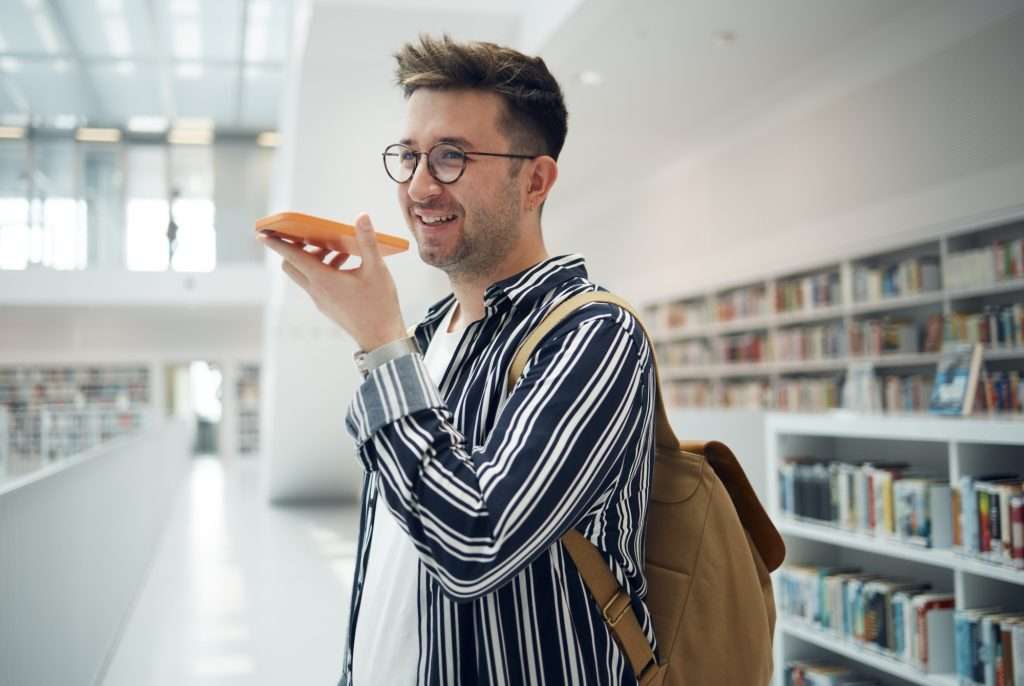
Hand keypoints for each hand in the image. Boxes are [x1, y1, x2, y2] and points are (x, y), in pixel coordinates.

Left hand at [258, 213, 408, 350]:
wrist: (381, 338)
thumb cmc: (379, 305)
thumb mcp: (376, 269)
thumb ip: (367, 241)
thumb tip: (362, 217)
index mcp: (323, 280)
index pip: (292, 257)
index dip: (276, 244)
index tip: (262, 234)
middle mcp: (316, 291)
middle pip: (291, 266)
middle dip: (296, 249)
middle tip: (312, 238)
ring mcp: (320, 301)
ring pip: (305, 275)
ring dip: (314, 259)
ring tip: (338, 251)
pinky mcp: (327, 307)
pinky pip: (316, 284)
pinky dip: (323, 271)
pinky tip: (346, 266)